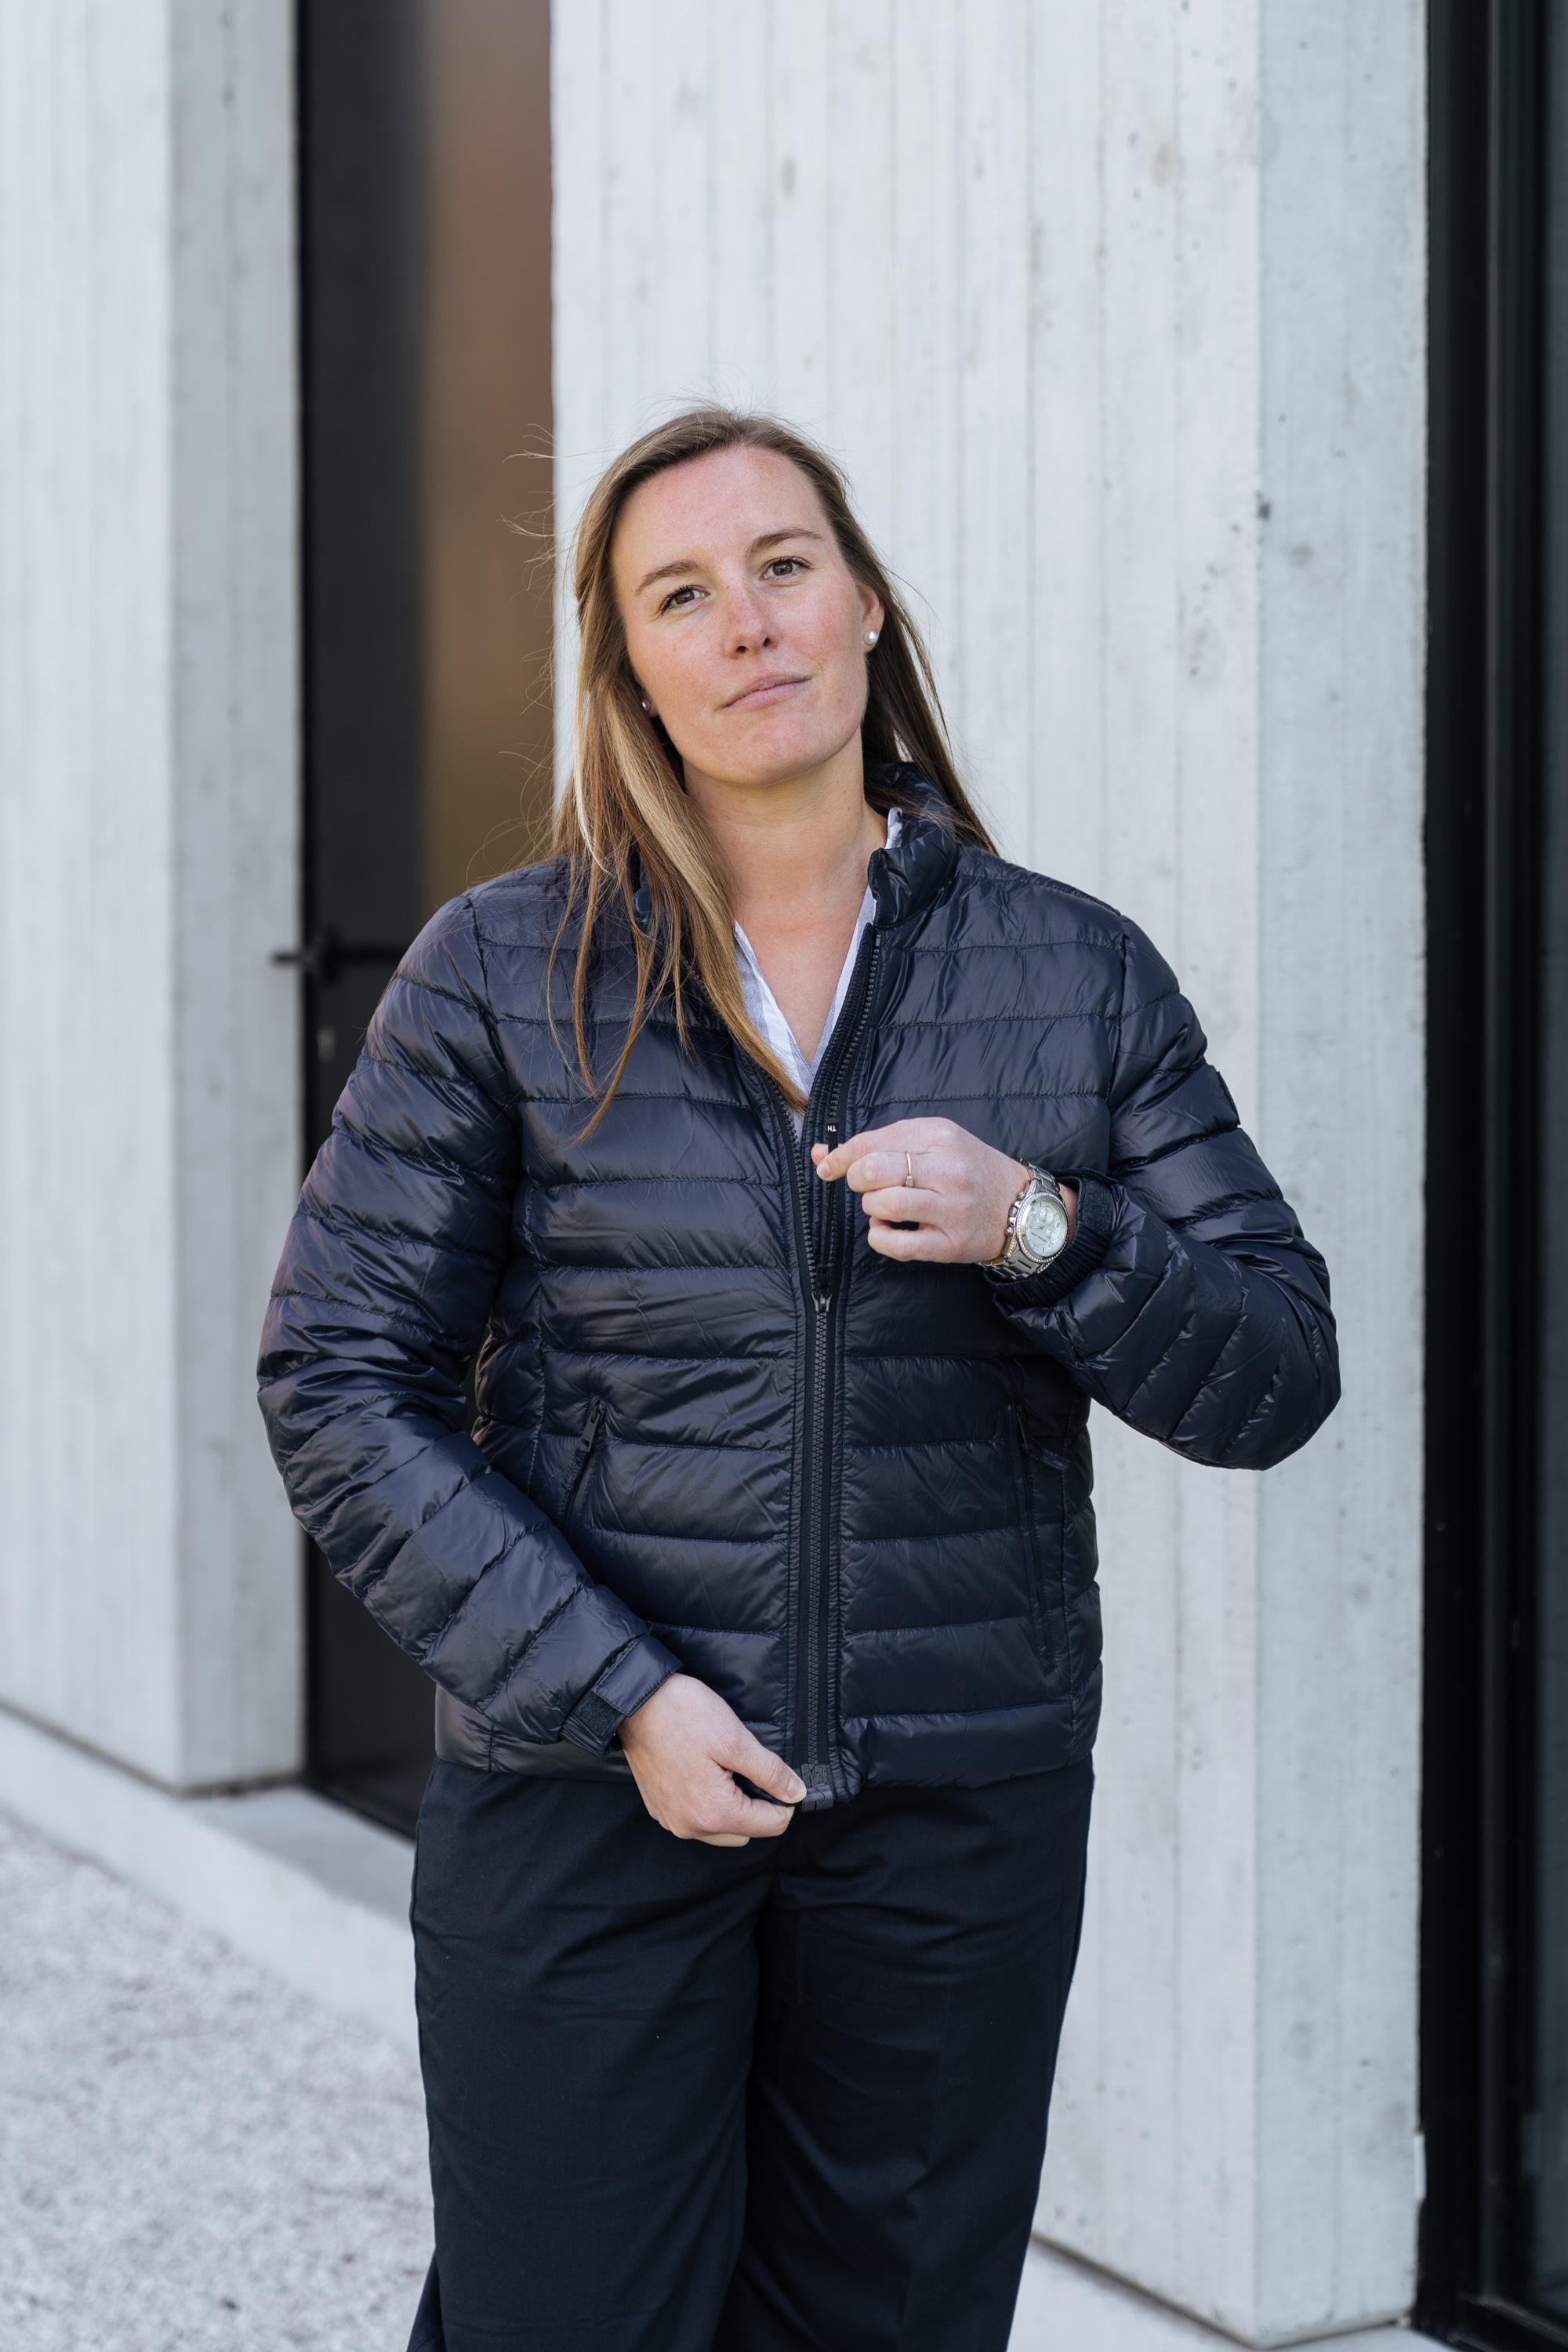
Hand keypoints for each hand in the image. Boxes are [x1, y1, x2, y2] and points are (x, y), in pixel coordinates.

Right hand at [616, 1673, 806, 1844]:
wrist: (634, 1702)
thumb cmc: (684, 1716)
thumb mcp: (735, 1739)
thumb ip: (770, 1772)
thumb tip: (796, 1793)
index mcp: (715, 1814)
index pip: (772, 1825)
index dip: (785, 1800)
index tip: (778, 1774)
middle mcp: (691, 1827)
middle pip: (747, 1831)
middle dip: (758, 1805)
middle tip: (750, 1768)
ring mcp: (672, 1820)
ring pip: (721, 1829)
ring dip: (733, 1807)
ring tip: (728, 1770)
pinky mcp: (660, 1808)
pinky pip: (697, 1819)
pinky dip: (709, 1804)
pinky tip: (705, 1773)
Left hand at [811, 1116, 1077, 1264]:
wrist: (1022, 1205)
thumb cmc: (968, 1170)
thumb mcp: (934, 1142)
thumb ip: (881, 1144)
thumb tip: (821, 1155)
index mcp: (939, 1136)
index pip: (872, 1142)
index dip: (840, 1156)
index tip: (828, 1166)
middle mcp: (947, 1169)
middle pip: (874, 1170)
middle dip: (855, 1179)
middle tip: (865, 1186)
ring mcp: (951, 1208)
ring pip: (885, 1205)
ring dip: (870, 1208)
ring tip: (881, 1208)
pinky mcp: (950, 1244)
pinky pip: (899, 1245)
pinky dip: (879, 1238)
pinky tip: (886, 1230)